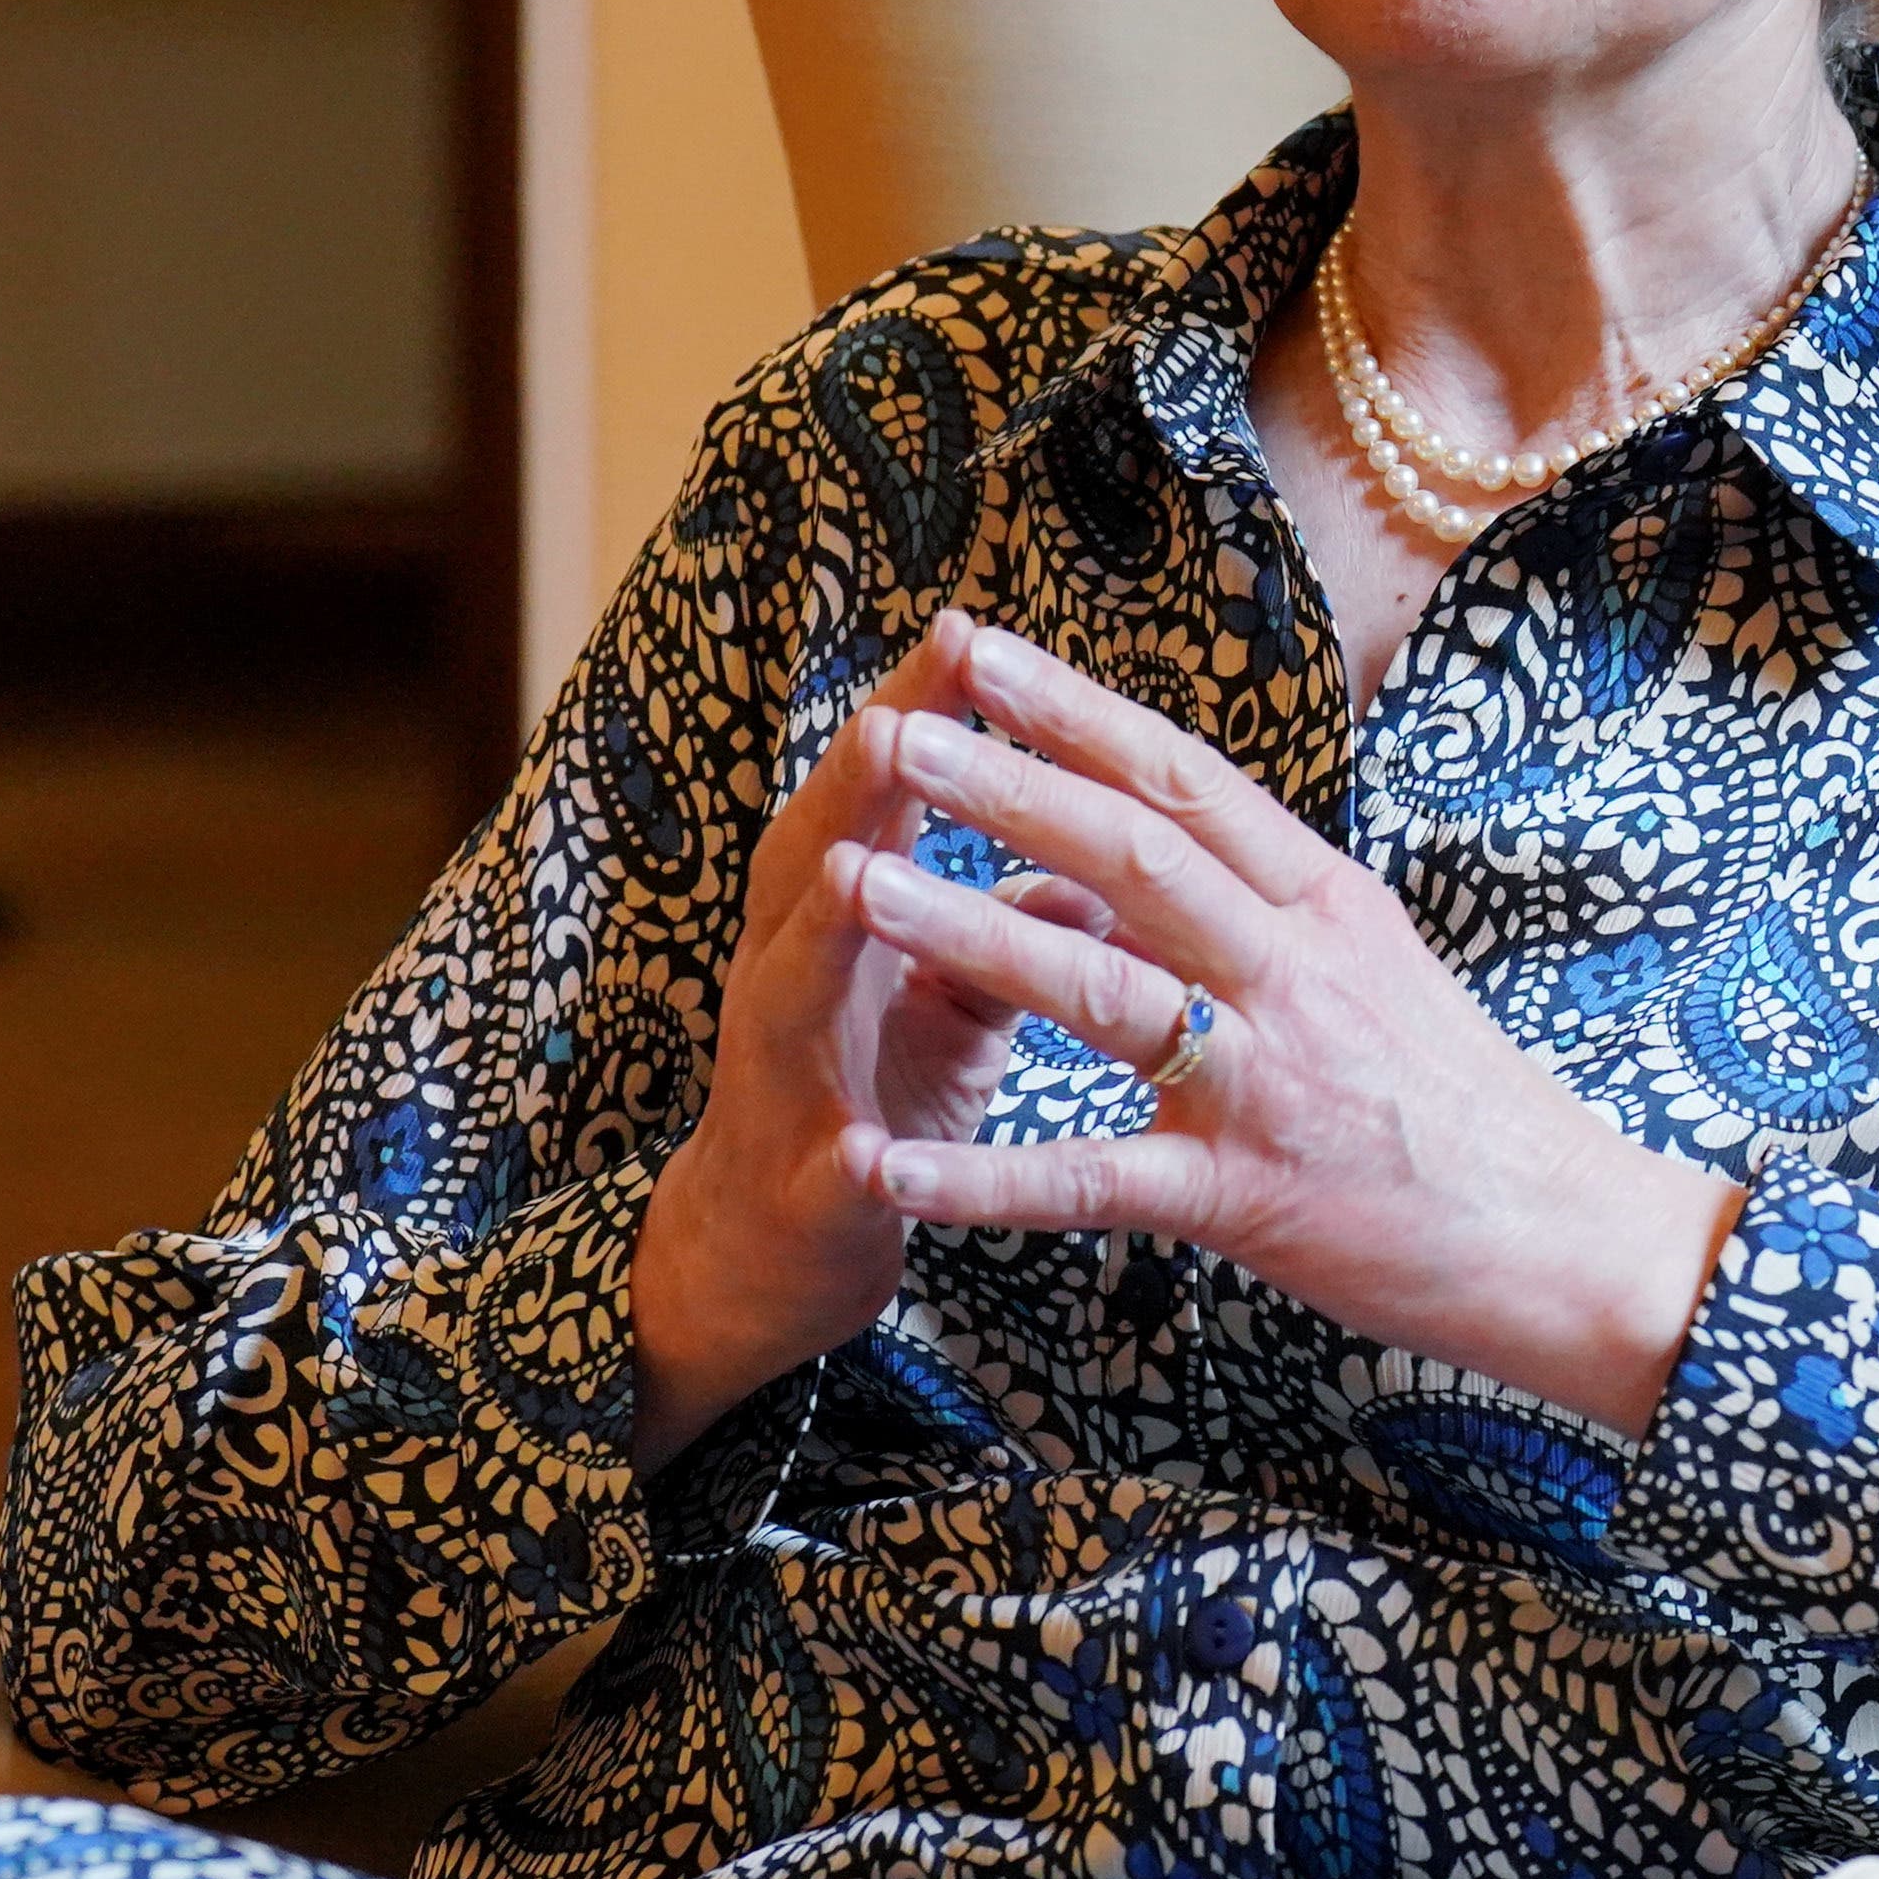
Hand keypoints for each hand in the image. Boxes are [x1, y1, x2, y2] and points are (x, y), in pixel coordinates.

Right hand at [626, 617, 1101, 1470]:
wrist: (776, 1252)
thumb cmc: (876, 1087)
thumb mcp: (956, 987)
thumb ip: (1019, 909)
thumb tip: (1103, 832)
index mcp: (844, 919)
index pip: (880, 795)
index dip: (918, 713)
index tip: (968, 626)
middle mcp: (797, 980)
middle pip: (816, 862)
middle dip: (857, 790)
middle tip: (895, 713)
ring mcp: (787, 1086)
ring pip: (793, 996)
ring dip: (823, 936)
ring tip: (855, 874)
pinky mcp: (810, 1196)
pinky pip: (832, 1176)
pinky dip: (856, 1162)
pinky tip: (872, 1149)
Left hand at [855, 619, 1746, 1434]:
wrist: (1569, 1235)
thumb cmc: (1467, 1104)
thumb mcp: (1380, 966)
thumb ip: (1270, 907)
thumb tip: (1164, 846)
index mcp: (1329, 903)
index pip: (1189, 780)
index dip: (1078, 711)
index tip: (982, 651)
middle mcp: (1298, 970)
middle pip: (1136, 854)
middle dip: (1005, 784)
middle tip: (896, 728)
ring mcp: (1270, 1079)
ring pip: (1103, 988)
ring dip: (971, 931)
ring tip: (858, 886)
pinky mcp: (1245, 1194)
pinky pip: (1092, 1180)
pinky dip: (982, 1177)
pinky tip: (887, 1166)